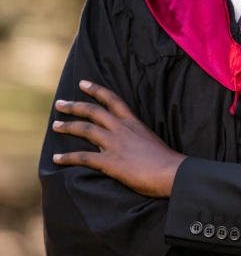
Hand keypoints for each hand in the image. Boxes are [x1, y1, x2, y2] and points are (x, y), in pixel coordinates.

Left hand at [52, 80, 186, 197]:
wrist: (171, 172)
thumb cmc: (165, 159)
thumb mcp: (149, 139)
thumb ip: (136, 136)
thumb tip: (129, 140)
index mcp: (133, 122)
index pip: (112, 99)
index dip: (96, 90)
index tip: (82, 83)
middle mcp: (121, 129)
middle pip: (93, 111)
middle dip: (74, 106)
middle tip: (60, 104)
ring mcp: (114, 144)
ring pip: (86, 129)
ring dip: (68, 126)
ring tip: (55, 125)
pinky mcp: (110, 162)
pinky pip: (84, 157)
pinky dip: (68, 157)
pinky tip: (57, 158)